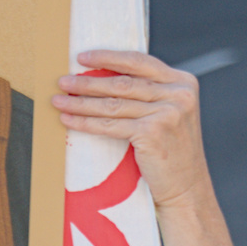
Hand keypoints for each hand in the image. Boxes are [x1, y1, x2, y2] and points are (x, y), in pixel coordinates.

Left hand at [53, 50, 212, 213]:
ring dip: (81, 102)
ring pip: (113, 104)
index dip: (108, 58)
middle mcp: (178, 94)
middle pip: (122, 83)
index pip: (139, 62)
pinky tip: (69, 120)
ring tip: (60, 100)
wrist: (186, 188)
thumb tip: (104, 78)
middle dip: (88, 82)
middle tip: (63, 81)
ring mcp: (166, 113)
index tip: (82, 57)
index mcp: (183, 83)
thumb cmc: (171, 152)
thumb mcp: (169, 114)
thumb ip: (150, 94)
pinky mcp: (152, 132)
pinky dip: (86, 123)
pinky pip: (110, 125)